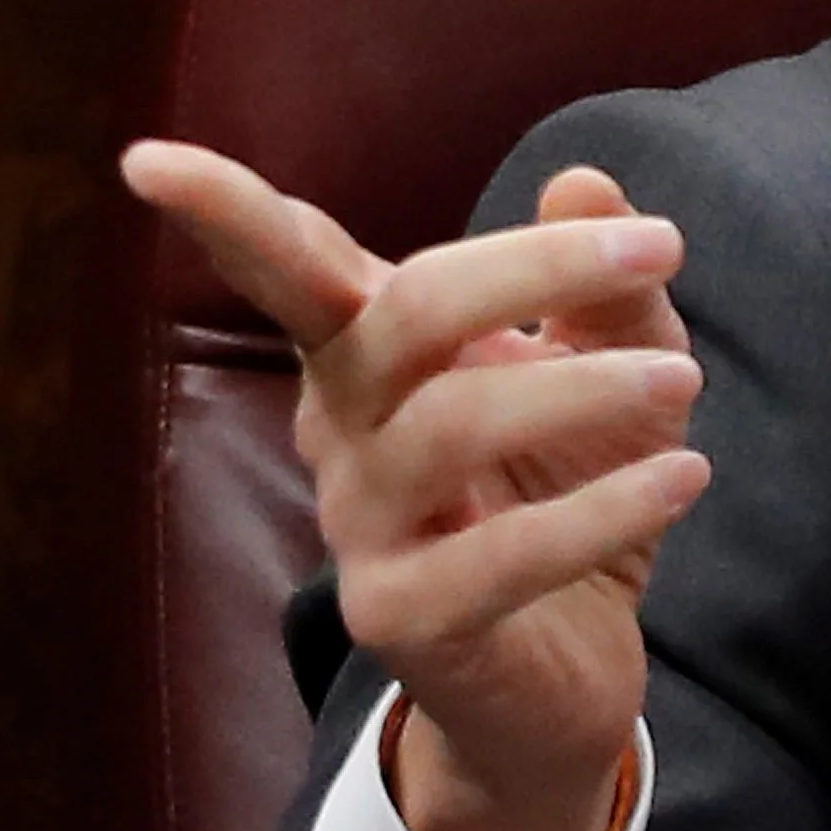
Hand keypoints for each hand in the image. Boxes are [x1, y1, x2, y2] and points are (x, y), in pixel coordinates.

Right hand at [122, 139, 704, 830]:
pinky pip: (497, 557)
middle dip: (531, 267)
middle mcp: (340, 429)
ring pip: (448, 425)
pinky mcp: (403, 619)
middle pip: (403, 314)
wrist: (565, 671)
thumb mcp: (614, 367)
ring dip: (582, 387)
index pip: (288, 266)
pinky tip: (682, 479)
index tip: (147, 159)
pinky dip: (603, 509)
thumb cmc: (564, 489)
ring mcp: (360, 526)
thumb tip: (585, 181)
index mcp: (364, 352)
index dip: (223, 212)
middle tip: (665, 244)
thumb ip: (604, 285)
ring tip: (683, 383)